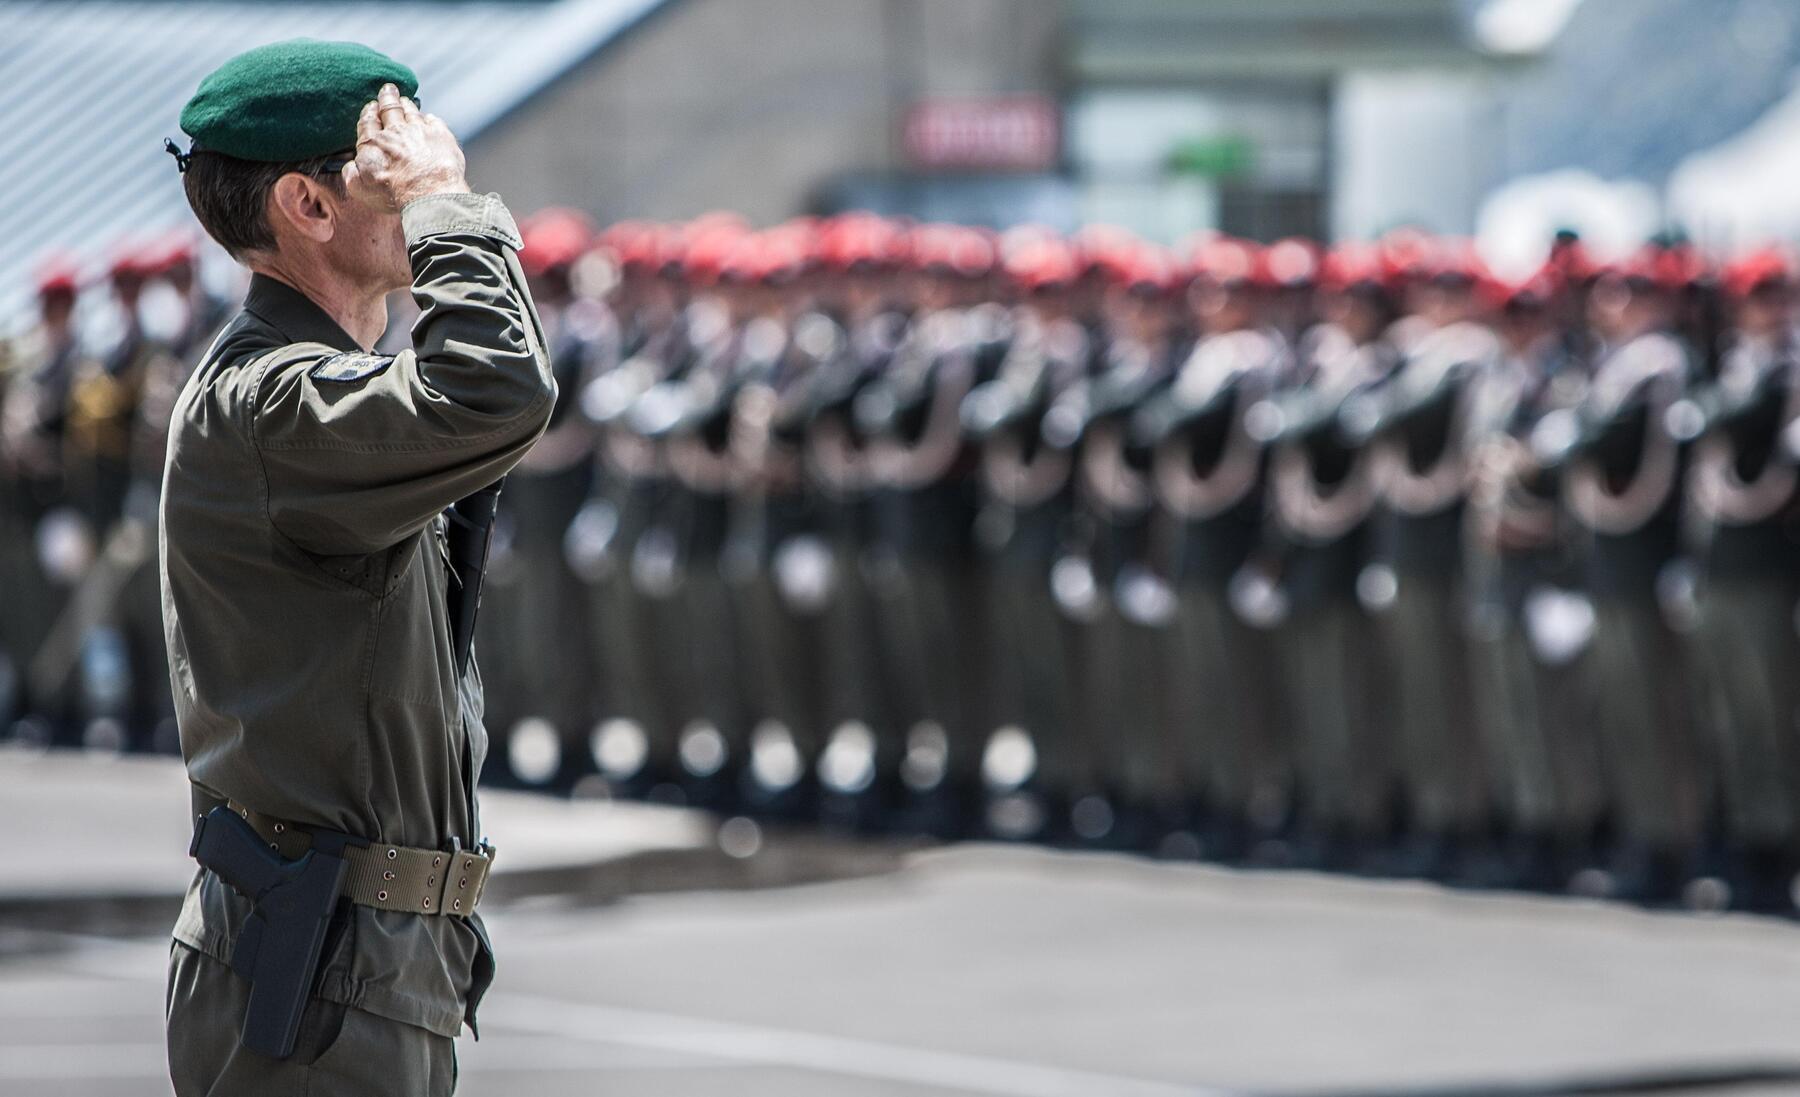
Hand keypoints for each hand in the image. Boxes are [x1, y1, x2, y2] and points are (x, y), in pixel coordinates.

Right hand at [341, 83, 469, 209]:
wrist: (428, 192)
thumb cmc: (394, 194)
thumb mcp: (360, 188)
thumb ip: (351, 174)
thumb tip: (351, 166)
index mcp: (373, 143)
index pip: (368, 122)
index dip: (369, 113)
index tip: (371, 106)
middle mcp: (395, 132)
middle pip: (389, 109)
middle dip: (387, 98)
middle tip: (388, 89)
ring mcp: (419, 131)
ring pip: (411, 112)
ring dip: (407, 105)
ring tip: (406, 100)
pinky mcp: (440, 135)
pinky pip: (433, 121)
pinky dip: (429, 118)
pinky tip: (429, 118)